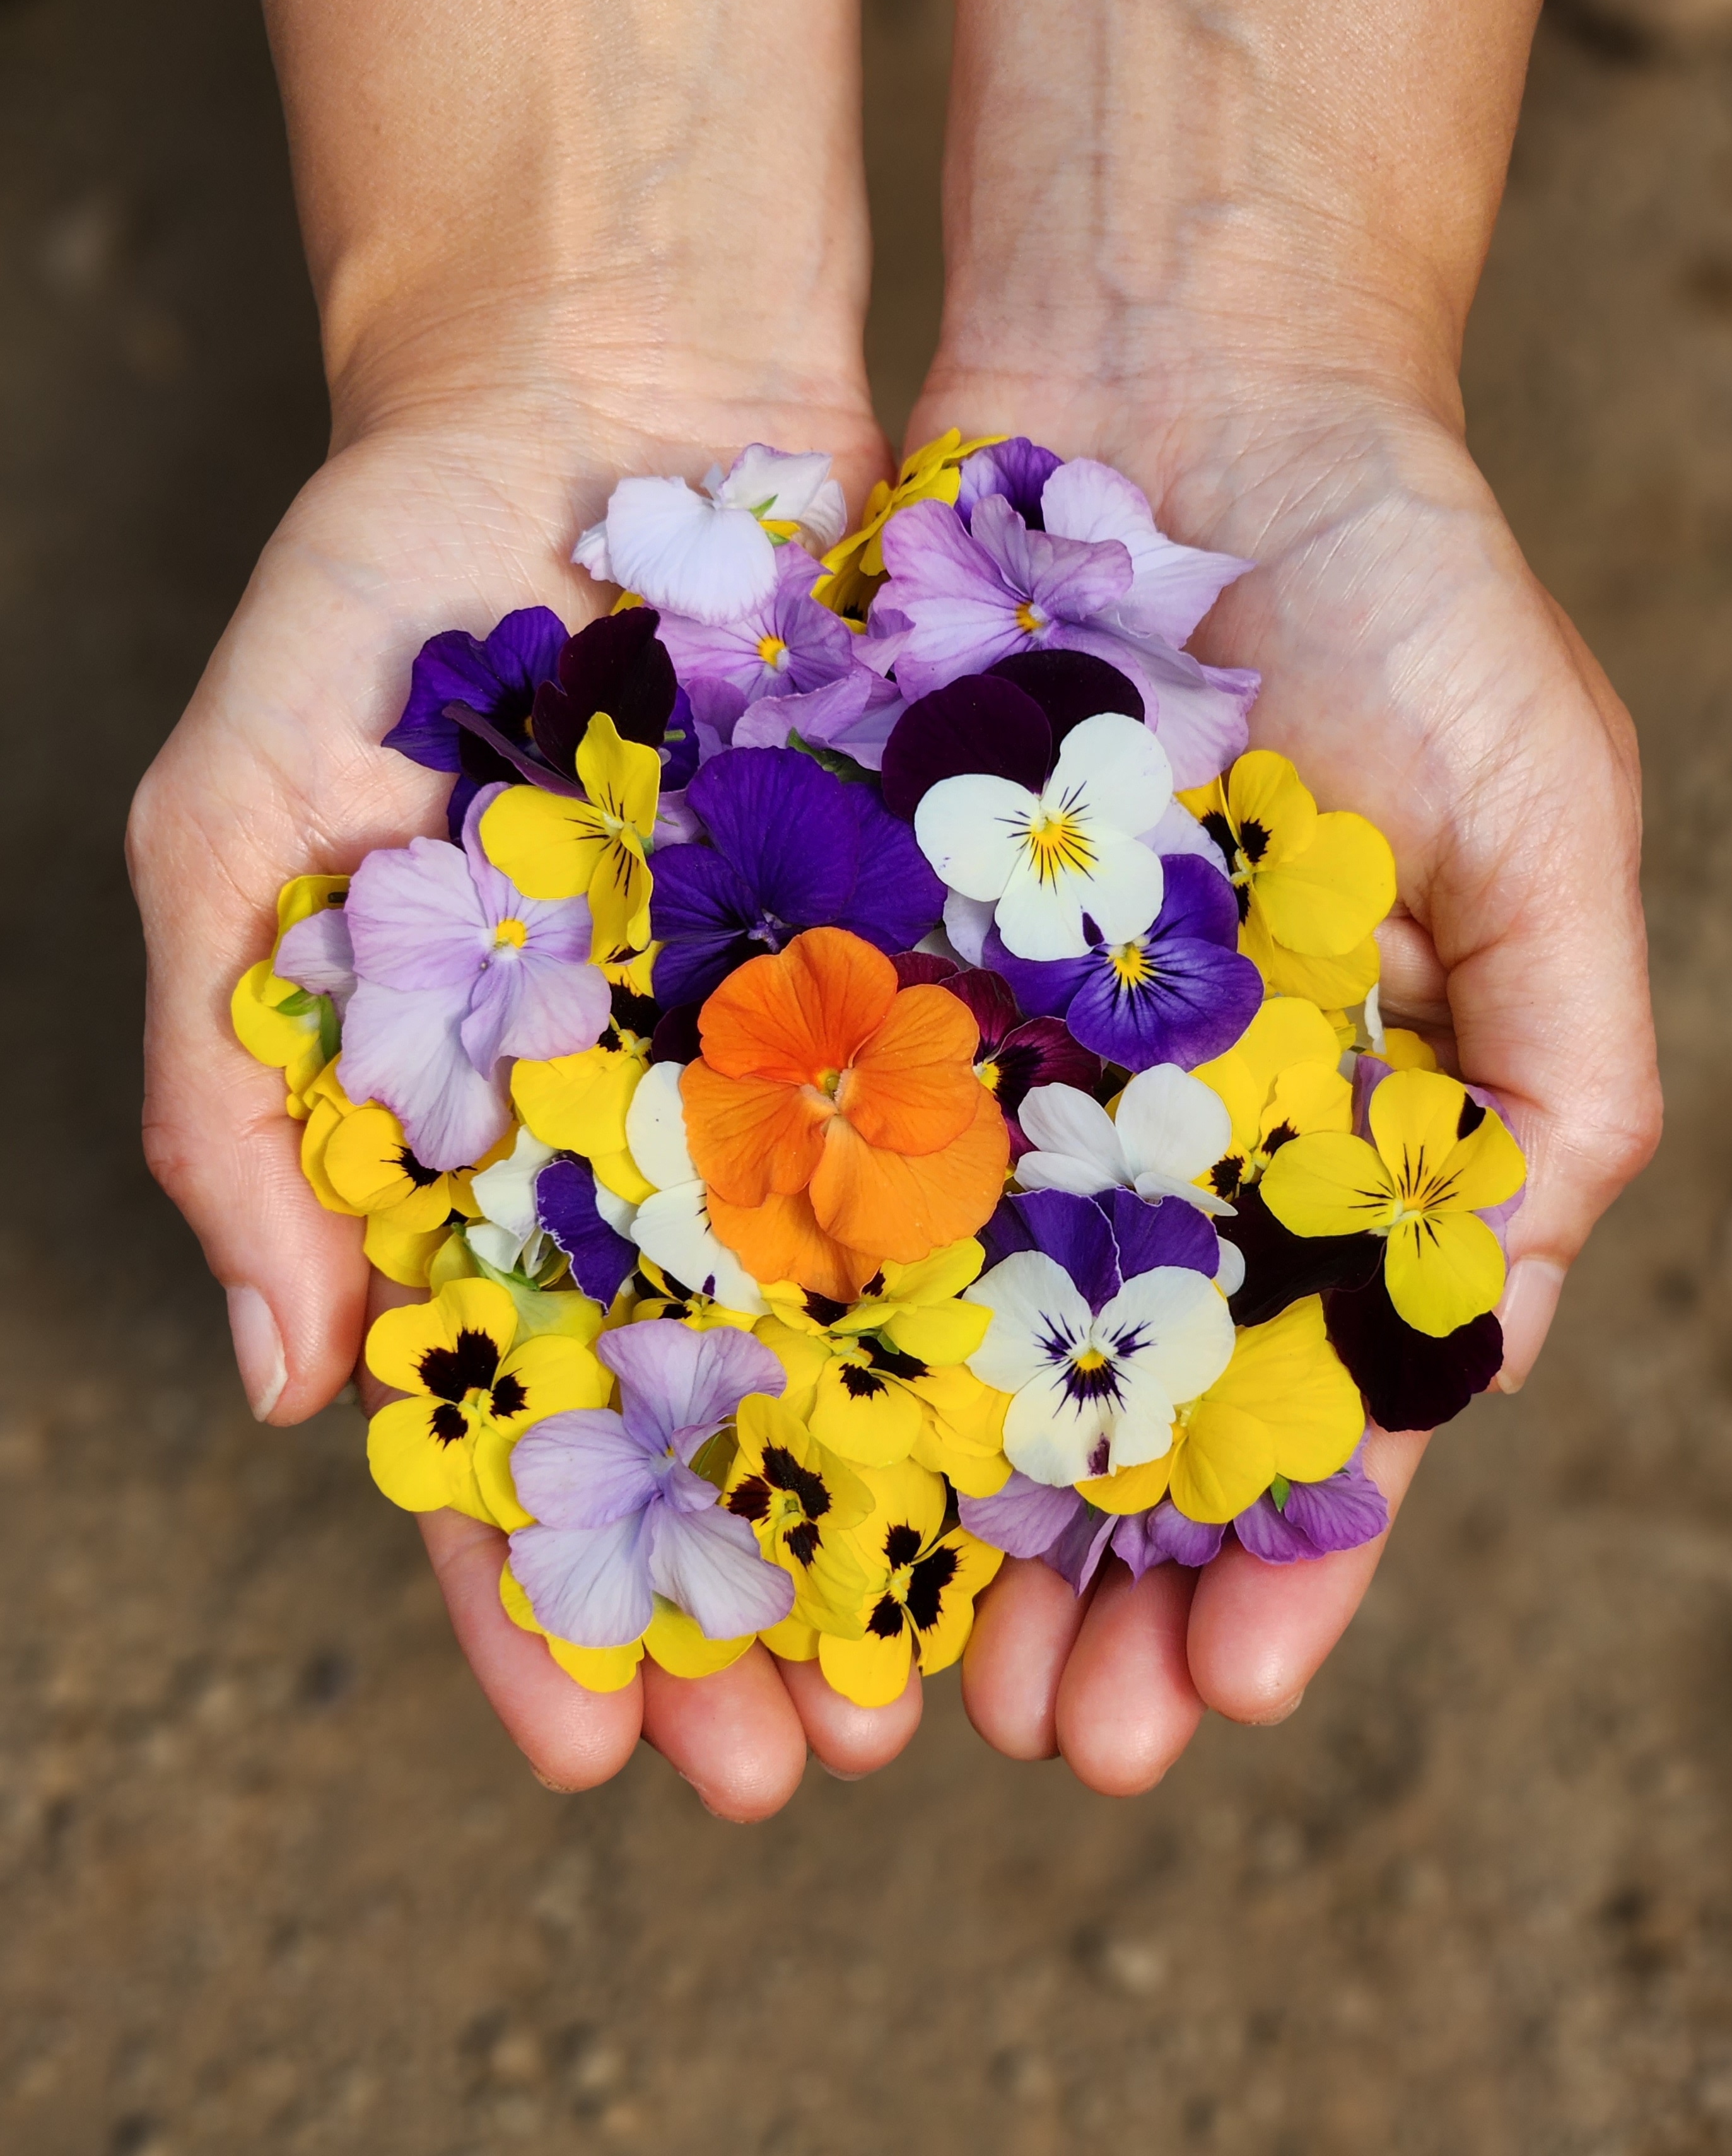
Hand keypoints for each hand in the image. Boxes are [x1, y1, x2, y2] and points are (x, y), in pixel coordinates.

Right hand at [127, 376, 958, 1814]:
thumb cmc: (378, 596)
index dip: (533, 1604)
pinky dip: (1028, 1299)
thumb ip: (236, 1098)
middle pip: (707, 1426)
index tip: (592, 1760)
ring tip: (956, 1681)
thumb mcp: (237, 827)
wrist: (600, 379)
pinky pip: (997, 1156)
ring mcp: (807, 1062)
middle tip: (803, 1776)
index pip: (495, 1428)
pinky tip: (1071, 1446)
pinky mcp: (946, 962)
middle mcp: (653, 1138)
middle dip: (751, 1604)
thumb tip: (280, 1378)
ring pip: (870, 1336)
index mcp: (478, 1153)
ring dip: (907, 1513)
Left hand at [910, 363, 1660, 1788]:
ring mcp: (1016, 1066)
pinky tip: (781, 1453)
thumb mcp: (1540, 811)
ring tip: (906, 1680)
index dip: (1286, 1566)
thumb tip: (1522, 1288)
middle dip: (1100, 1595)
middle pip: (1127, 1422)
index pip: (1322, 1407)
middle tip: (1051, 1749)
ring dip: (944, 1521)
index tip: (1228, 1702)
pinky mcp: (875, 974)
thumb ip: (1559, 1056)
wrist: (1185, 376)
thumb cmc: (1407, 581)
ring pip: (966, 1344)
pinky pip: (835, 1171)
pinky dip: (812, 1315)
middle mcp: (1169, 1134)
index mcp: (1342, 1137)